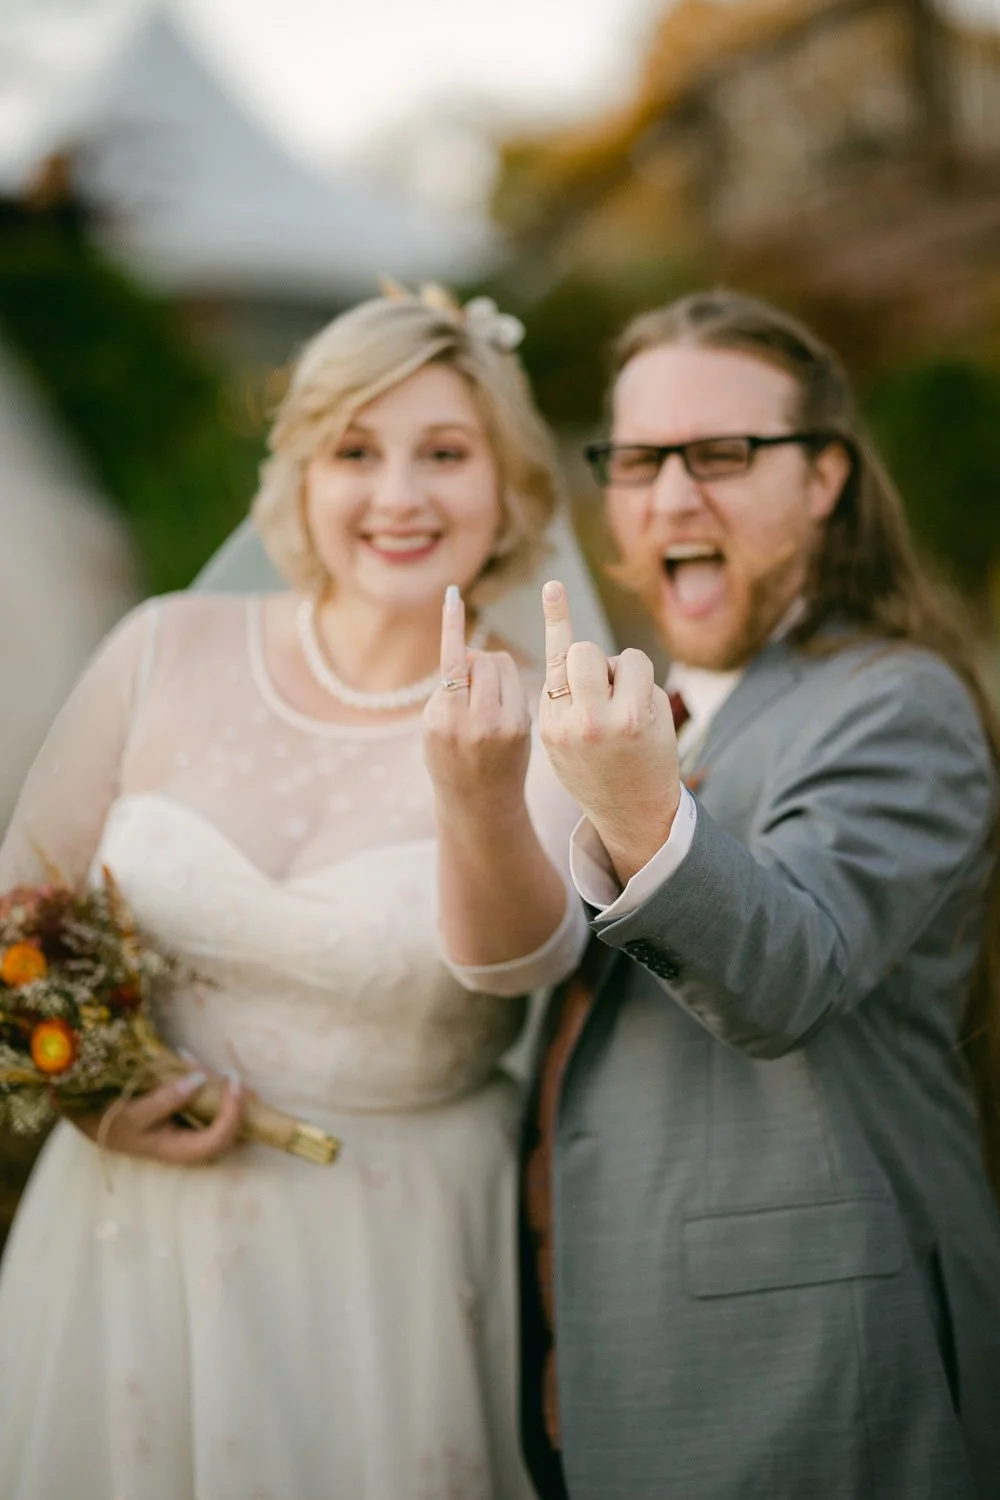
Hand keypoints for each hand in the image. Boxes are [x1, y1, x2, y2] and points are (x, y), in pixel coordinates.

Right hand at [69, 1066, 244, 1164]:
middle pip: (227, 1128)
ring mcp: (188, 1129)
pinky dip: (203, 1080)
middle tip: (235, 1074)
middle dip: (238, 1102)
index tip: (233, 1083)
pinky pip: (204, 1099)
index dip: (232, 1115)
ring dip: (221, 1088)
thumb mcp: (132, 1113)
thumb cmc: (110, 1121)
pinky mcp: (183, 1114)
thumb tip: (198, 1080)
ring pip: (217, 1112)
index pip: (218, 1139)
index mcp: (178, 1151)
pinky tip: (186, 1059)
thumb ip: (165, 1100)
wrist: (90, 1119)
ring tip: (206, 1062)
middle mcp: (188, 1144)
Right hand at [423, 585, 531, 823]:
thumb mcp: (434, 728)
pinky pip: (516, 683)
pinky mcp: (522, 727)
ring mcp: (501, 725)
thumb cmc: (449, 759)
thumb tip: (471, 651)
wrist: (478, 802)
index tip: (452, 595)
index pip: (451, 663)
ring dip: (491, 669)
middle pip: (481, 660)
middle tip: (470, 681)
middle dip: (475, 661)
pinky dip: (506, 682)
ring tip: (484, 693)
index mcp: (444, 720)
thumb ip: (448, 689)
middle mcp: (473, 722)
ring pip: (501, 667)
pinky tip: (499, 699)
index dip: (453, 626)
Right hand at [539, 579, 681, 883]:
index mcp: (549, 724)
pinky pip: (639, 668)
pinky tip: (645, 717)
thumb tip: (576, 659)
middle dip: (597, 662)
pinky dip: (645, 682)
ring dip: (624, 672)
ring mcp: (603, 718)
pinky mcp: (634, 718)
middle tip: (608, 689)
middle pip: (582, 651)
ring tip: (628, 707)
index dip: (556, 618)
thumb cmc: (601, 777)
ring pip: (613, 657)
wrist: (633, 817)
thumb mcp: (564, 746)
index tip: (555, 586)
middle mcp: (570, 719)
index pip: (551, 662)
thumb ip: (563, 705)